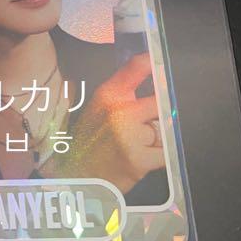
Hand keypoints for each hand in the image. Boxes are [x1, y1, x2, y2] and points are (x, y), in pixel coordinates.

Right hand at [40, 53, 164, 194]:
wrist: (74, 178)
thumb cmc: (89, 141)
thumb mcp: (98, 108)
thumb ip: (123, 91)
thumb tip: (155, 73)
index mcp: (107, 95)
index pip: (138, 66)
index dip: (155, 63)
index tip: (162, 66)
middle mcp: (119, 111)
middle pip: (161, 102)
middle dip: (157, 116)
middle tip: (142, 127)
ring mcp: (130, 136)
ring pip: (163, 131)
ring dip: (155, 140)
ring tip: (134, 148)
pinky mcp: (139, 159)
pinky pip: (165, 153)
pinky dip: (158, 157)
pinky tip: (141, 159)